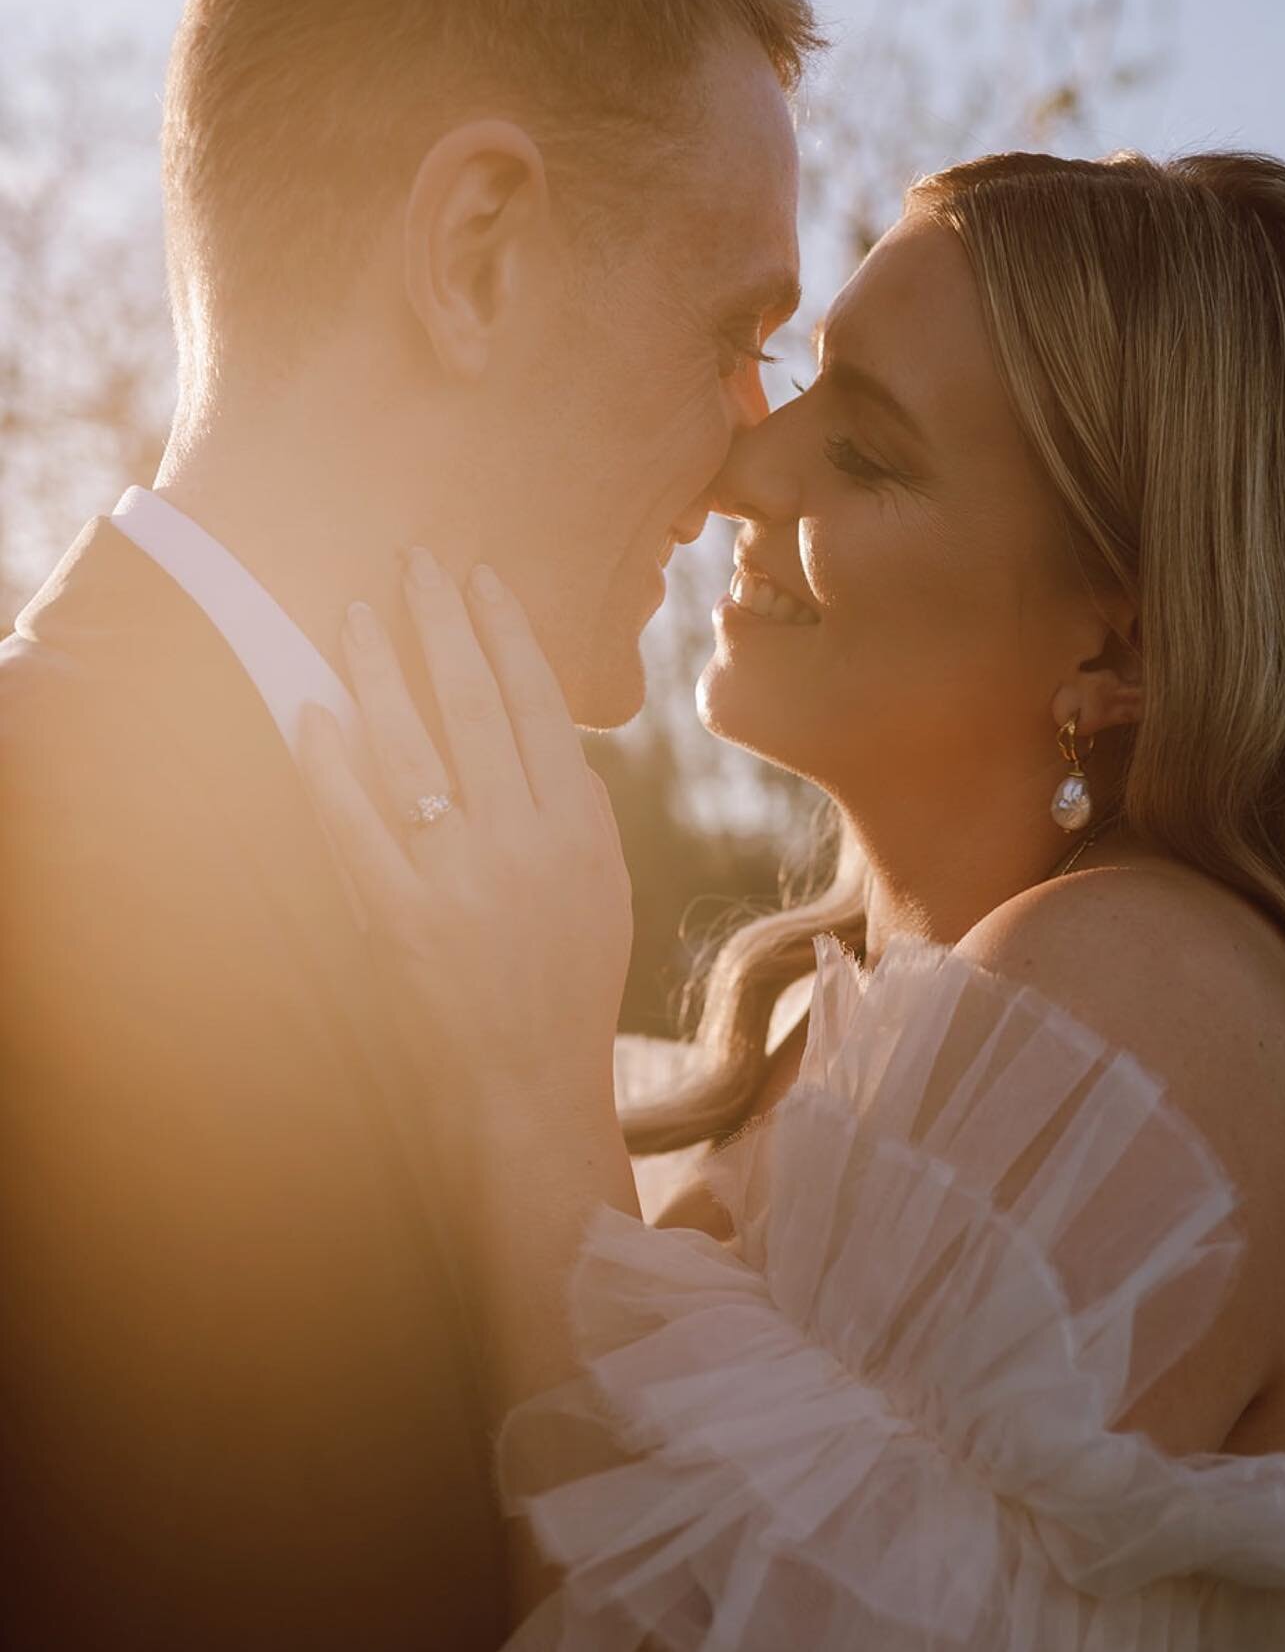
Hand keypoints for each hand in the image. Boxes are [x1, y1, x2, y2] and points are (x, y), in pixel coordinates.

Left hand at [298, 547, 633, 1144]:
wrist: (530, 1089)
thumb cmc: (568, 986)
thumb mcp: (602, 889)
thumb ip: (573, 808)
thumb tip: (537, 729)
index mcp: (580, 831)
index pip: (539, 706)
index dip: (507, 634)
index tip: (482, 579)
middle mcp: (523, 845)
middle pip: (475, 708)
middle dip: (442, 626)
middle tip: (416, 562)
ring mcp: (459, 881)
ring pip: (412, 750)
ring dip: (379, 673)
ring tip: (356, 613)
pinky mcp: (400, 920)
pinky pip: (357, 826)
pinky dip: (332, 766)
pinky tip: (314, 713)